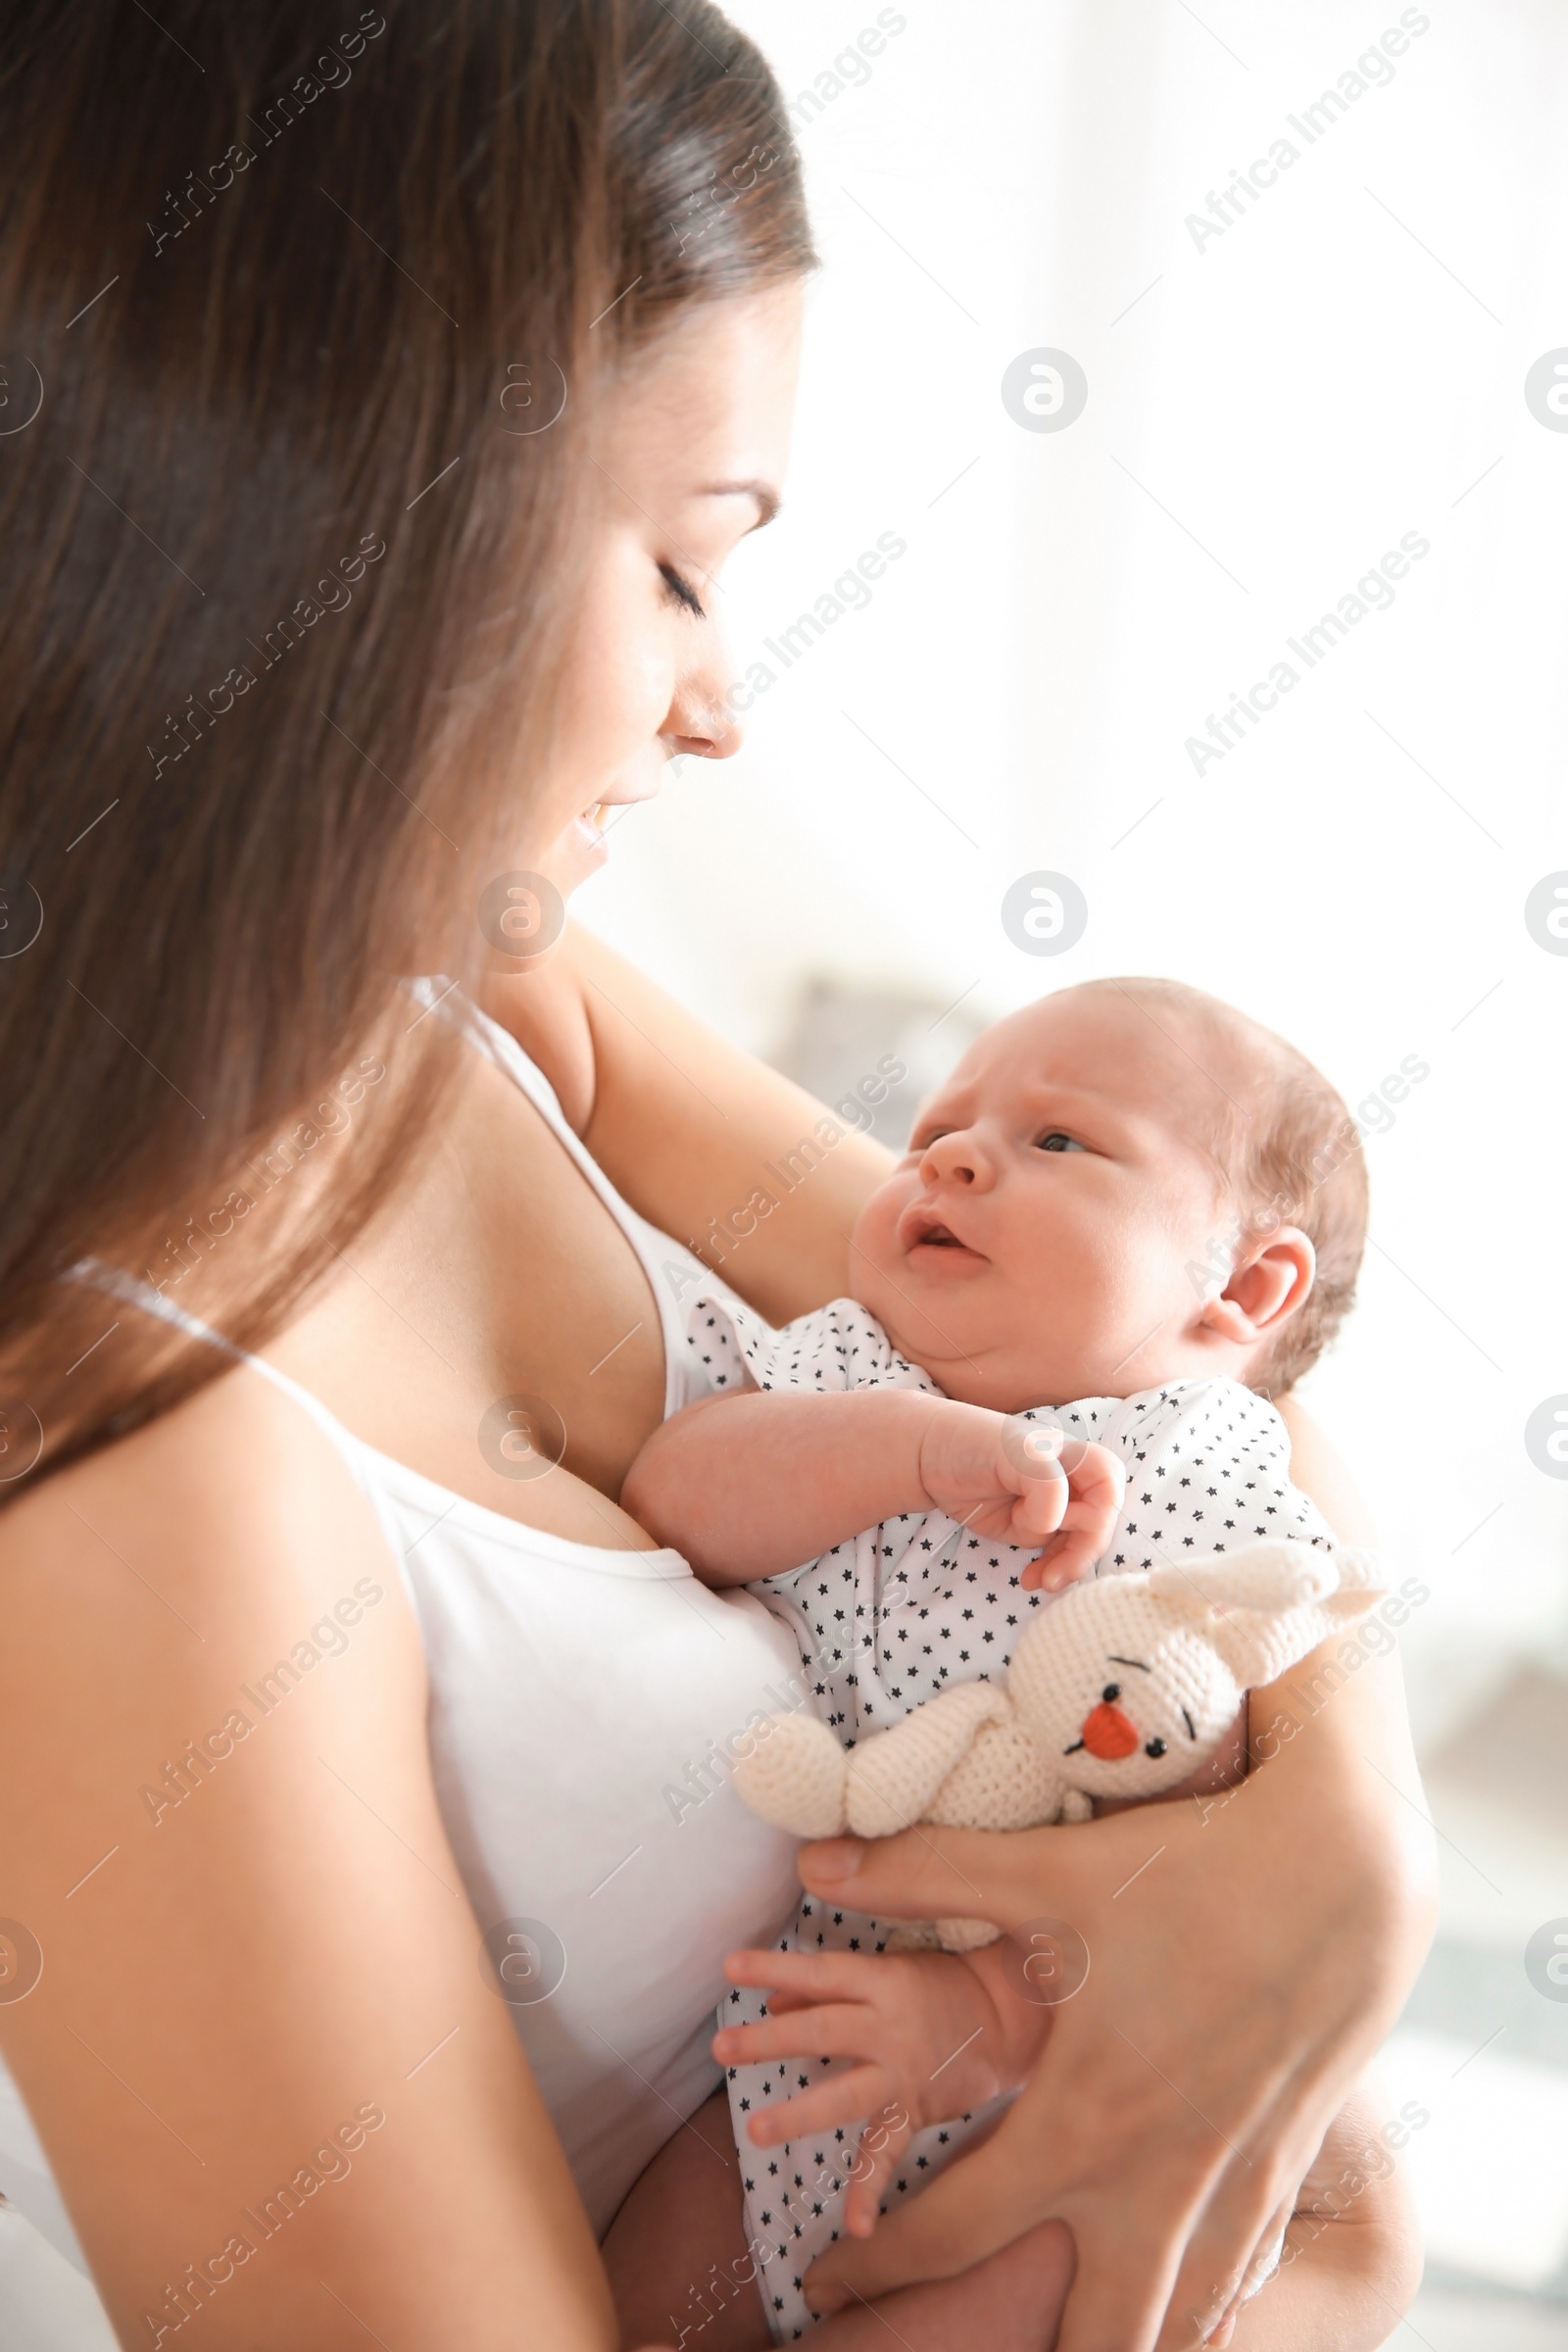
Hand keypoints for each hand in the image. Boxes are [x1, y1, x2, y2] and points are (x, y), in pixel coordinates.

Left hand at [713, 1944, 1046, 2237]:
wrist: (1011, 2022)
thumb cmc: (938, 1985)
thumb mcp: (888, 1970)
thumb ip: (826, 1986)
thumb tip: (771, 2004)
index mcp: (883, 1982)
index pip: (823, 1973)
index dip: (776, 1967)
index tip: (730, 1965)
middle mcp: (891, 2027)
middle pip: (825, 2031)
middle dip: (772, 2041)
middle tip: (721, 2046)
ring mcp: (903, 2074)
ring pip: (846, 2095)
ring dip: (799, 2113)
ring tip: (756, 2129)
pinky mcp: (915, 2112)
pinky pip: (889, 2153)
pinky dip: (871, 2190)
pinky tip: (855, 2225)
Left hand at [790, 1642, 1436, 2350]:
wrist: (1348, 1871)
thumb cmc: (1192, 1867)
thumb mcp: (1050, 1871)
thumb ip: (927, 1876)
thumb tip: (816, 1859)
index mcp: (1082, 2119)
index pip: (955, 2233)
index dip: (880, 2268)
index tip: (830, 2280)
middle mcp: (1158, 2178)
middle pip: (1090, 2341)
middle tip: (942, 2341)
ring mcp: (1230, 2185)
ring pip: (1176, 2331)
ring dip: (1118, 2343)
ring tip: (1061, 2339)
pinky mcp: (1283, 2165)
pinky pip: (1235, 2281)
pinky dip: (1197, 2310)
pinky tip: (1175, 2309)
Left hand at [915, 1403, 1123, 1589]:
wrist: (927, 1460)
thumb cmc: (971, 1441)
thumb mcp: (1012, 1452)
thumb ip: (1045, 1483)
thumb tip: (1056, 1524)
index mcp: (1069, 1454)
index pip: (1109, 1481)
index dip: (1099, 1509)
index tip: (1067, 1524)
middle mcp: (1066, 1482)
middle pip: (1098, 1520)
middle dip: (1082, 1551)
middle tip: (1055, 1575)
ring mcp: (1050, 1508)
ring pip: (1078, 1543)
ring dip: (1067, 1566)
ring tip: (1042, 1583)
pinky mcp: (1030, 1529)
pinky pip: (1054, 1555)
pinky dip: (1048, 1570)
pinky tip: (1029, 1580)